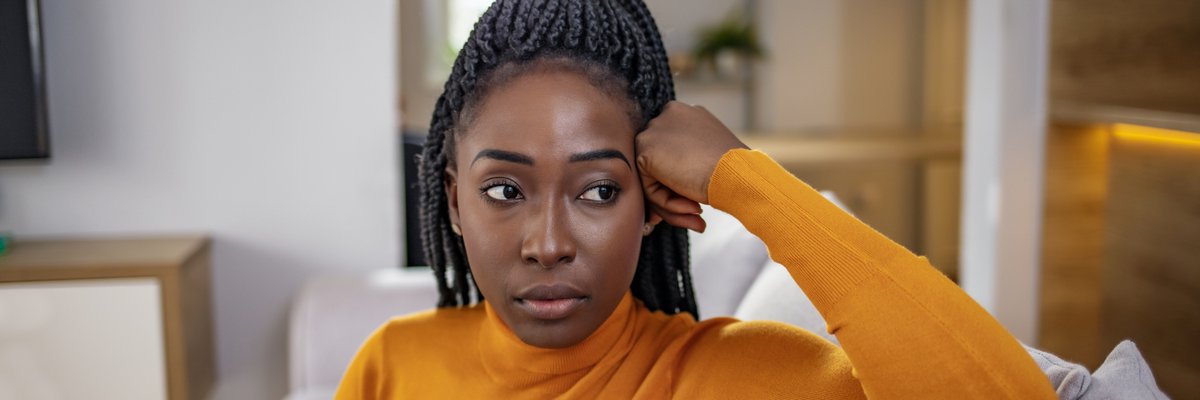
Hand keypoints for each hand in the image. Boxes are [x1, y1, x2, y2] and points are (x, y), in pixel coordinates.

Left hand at [637, 101, 747, 232]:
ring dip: (673, 204)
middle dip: (673, 196)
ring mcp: (655, 129)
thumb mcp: (712, 159)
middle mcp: (668, 115)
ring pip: (653, 179)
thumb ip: (689, 166)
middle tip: (694, 216)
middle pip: (660, 165)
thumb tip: (673, 190)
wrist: (738, 174)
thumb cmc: (735, 171)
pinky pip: (649, 187)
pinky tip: (693, 207)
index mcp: (687, 115)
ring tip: (698, 215)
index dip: (680, 182)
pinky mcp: (645, 148)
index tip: (693, 205)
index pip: (673, 153)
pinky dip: (668, 205)